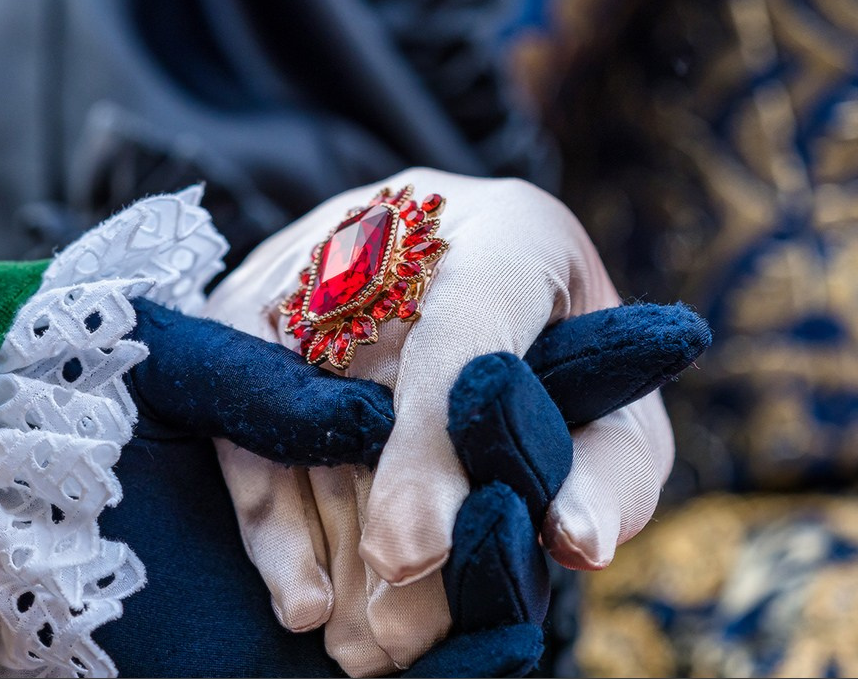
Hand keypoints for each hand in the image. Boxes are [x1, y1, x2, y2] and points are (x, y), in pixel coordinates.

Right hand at [205, 168, 704, 674]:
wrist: (487, 287)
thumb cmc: (566, 364)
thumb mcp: (617, 416)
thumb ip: (606, 473)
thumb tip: (573, 542)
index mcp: (511, 234)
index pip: (463, 327)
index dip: (432, 441)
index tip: (413, 557)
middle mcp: (402, 222)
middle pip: (368, 379)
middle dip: (378, 520)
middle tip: (399, 640)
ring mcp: (317, 255)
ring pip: (298, 402)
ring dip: (325, 535)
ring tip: (363, 645)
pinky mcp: (259, 295)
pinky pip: (240, 404)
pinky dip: (268, 507)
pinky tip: (300, 597)